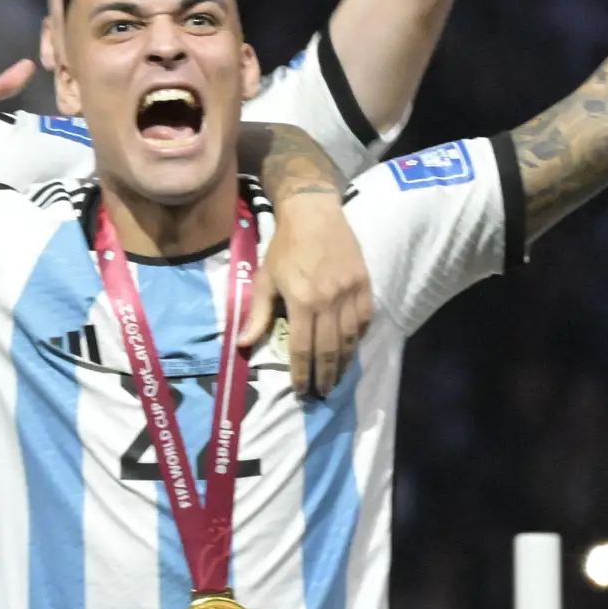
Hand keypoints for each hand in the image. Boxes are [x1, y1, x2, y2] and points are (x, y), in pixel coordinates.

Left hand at [249, 187, 375, 400]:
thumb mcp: (264, 279)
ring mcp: (352, 293)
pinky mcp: (366, 285)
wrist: (315, 215)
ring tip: (337, 379)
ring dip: (344, 363)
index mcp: (302, 301)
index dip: (301, 372)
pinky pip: (365, 321)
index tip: (302, 390)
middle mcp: (330, 301)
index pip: (302, 347)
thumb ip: (256, 314)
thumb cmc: (284, 248)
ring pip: (350, 339)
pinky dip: (358, 339)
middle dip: (325, 375)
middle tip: (322, 393)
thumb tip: (241, 344)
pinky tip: (351, 350)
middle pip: (329, 349)